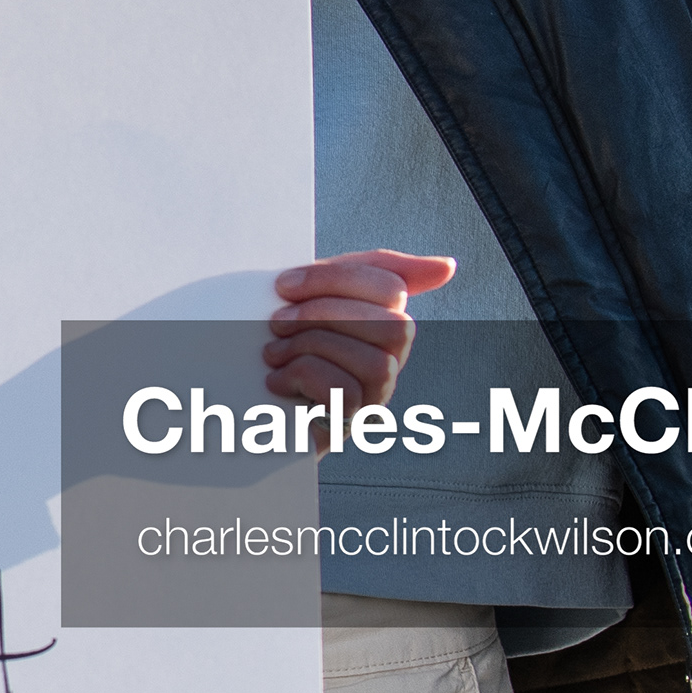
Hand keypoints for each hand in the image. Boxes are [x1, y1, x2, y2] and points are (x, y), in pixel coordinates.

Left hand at [262, 249, 455, 422]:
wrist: (242, 402)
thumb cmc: (288, 341)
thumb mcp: (323, 294)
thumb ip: (373, 270)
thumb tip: (448, 266)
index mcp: (385, 320)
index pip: (391, 287)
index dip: (337, 279)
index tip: (285, 285)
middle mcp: (391, 361)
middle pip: (395, 328)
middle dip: (327, 314)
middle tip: (278, 322)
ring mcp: (374, 397)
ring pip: (375, 364)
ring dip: (313, 348)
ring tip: (274, 352)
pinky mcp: (349, 425)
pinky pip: (345, 394)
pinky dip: (303, 377)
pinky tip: (277, 381)